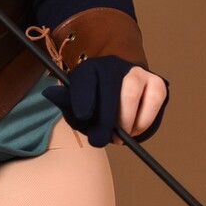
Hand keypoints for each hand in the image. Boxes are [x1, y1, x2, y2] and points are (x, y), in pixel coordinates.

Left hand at [43, 55, 169, 147]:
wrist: (120, 88)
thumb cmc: (95, 101)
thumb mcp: (77, 103)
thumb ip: (66, 102)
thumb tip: (50, 93)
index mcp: (90, 69)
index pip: (86, 78)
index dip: (84, 96)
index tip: (83, 116)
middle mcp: (114, 66)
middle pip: (111, 87)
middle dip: (106, 118)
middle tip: (101, 140)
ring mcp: (137, 73)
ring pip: (133, 91)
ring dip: (126, 119)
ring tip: (119, 137)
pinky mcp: (156, 84)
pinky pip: (154, 100)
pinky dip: (144, 120)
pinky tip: (134, 130)